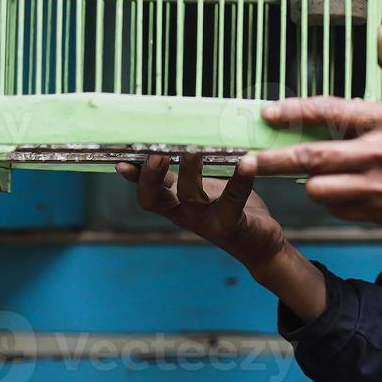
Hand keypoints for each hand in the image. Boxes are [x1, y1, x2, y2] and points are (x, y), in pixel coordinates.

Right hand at [116, 154, 285, 273]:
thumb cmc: (231, 208)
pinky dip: (240, 179)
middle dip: (152, 176)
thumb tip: (179, 136)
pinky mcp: (232, 224)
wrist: (260, 245)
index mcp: (176, 204)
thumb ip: (188, 171)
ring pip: (190, 197)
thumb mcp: (203, 189)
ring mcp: (207, 221)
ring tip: (194, 149)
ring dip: (189, 171)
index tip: (121, 162)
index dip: (134, 178)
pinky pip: (234, 198)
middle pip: (156, 199)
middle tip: (157, 153)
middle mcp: (186, 214)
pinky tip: (247, 161)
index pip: (147, 191)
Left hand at [241, 24, 381, 250]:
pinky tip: (340, 188)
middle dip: (273, 158)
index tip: (269, 113)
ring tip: (304, 173)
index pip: (329, 112)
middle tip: (247, 158)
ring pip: (319, 188)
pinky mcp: (376, 213)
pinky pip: (338, 208)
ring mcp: (375, 187)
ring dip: (306, 181)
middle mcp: (377, 154)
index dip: (294, 112)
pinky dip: (332, 198)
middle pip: (312, 157)